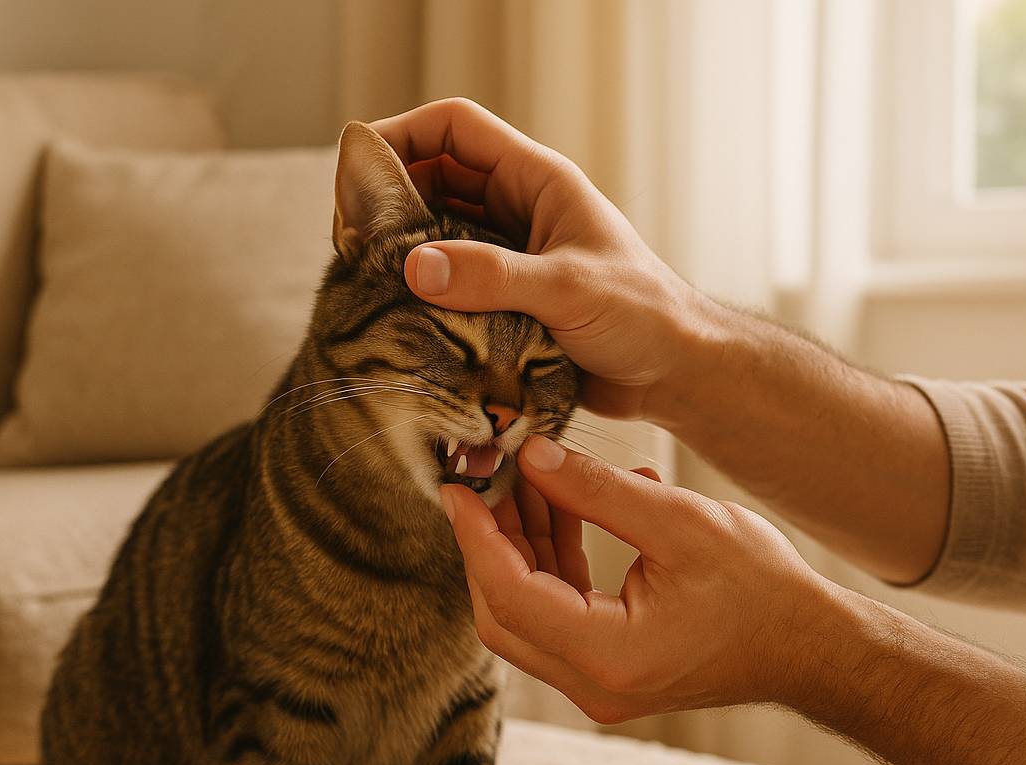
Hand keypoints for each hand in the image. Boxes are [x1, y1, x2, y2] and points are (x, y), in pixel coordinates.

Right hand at [372, 98, 715, 421]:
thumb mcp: (568, 289)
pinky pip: (451, 284)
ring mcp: (511, 256)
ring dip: (402, 250)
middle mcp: (518, 210)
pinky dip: (422, 293)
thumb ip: (494, 276)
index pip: (455, 128)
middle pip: (434, 180)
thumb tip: (415, 266)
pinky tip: (396, 316)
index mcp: (537, 181)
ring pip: (437, 234)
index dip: (402, 134)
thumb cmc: (644, 317)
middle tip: (349, 237)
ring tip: (361, 276)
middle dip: (389, 198)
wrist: (675, 375)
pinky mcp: (507, 301)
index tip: (357, 168)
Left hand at [438, 435, 850, 723]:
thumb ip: (597, 491)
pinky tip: (569, 508)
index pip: (512, 595)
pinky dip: (552, 566)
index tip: (456, 488)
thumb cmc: (760, 588)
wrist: (809, 645)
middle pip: (505, 614)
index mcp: (608, 656)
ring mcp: (599, 686)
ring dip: (521, 549)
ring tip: (532, 481)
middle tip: (489, 479)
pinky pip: (558, 618)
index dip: (477, 538)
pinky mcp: (609, 672)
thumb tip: (532, 456)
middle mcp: (593, 686)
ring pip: (527, 616)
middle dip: (490, 543)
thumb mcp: (679, 522)